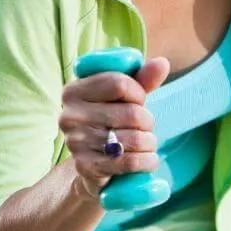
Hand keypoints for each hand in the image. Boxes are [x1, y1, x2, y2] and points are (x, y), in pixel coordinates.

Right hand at [59, 57, 169, 201]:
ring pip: (135, 139)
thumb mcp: (124, 98)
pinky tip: (147, 159)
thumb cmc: (111, 123)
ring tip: (144, 143)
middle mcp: (69, 115)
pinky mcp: (87, 167)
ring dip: (149, 143)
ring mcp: (76, 143)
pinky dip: (148, 161)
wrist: (94, 167)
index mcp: (73, 91)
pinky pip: (131, 161)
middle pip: (131, 113)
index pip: (119, 83)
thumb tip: (162, 63)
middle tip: (142, 127)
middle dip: (147, 121)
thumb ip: (141, 79)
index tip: (137, 100)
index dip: (138, 92)